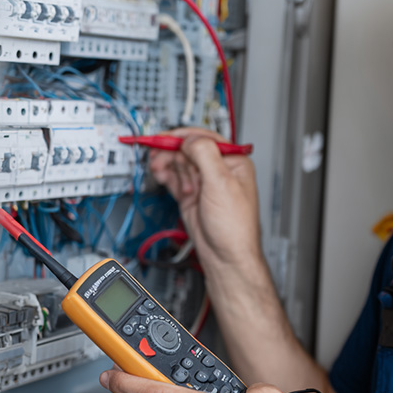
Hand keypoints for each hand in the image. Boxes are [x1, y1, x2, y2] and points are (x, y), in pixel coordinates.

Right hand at [148, 128, 261, 273]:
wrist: (226, 256)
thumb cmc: (235, 227)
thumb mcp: (221, 183)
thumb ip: (205, 156)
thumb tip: (190, 139)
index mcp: (234, 162)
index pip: (205, 139)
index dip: (183, 136)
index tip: (163, 136)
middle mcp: (219, 170)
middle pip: (189, 150)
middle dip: (172, 152)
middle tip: (157, 155)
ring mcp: (203, 183)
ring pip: (180, 163)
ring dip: (168, 164)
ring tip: (158, 168)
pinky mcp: (191, 195)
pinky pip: (175, 178)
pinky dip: (166, 175)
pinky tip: (160, 174)